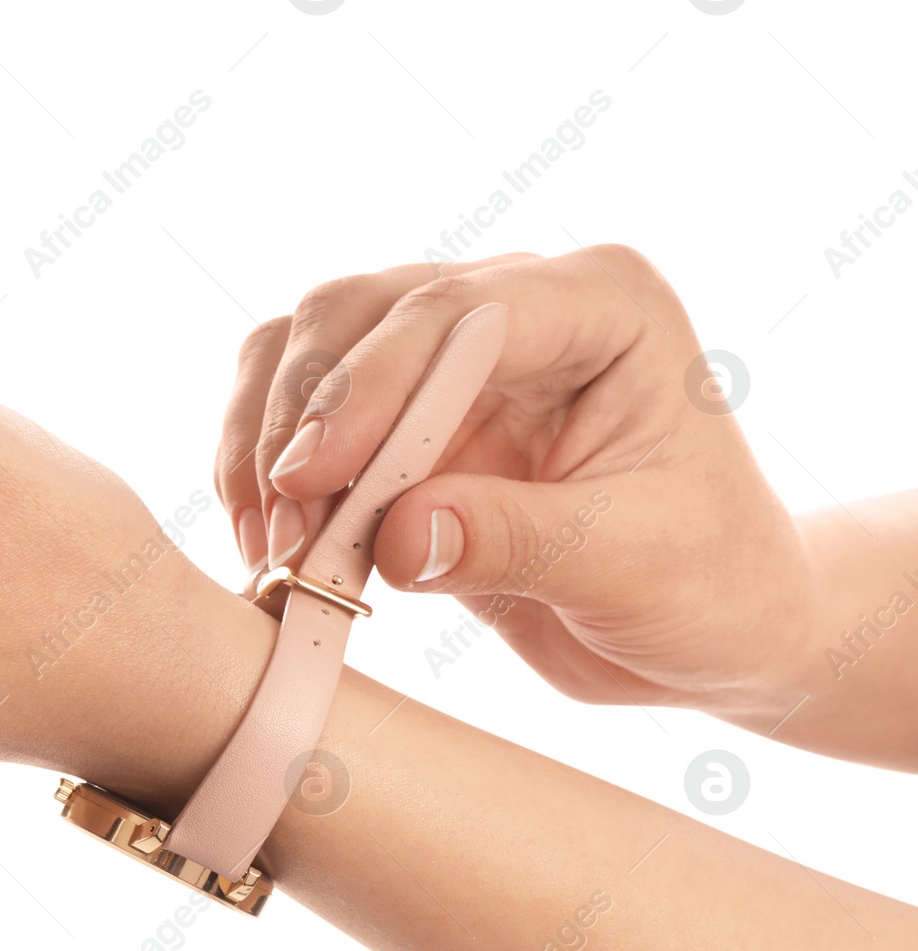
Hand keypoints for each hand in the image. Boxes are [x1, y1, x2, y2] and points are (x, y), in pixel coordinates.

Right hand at [216, 246, 815, 717]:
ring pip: (303, 350)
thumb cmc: (711, 582)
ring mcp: (444, 359)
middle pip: (355, 314)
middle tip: (286, 539)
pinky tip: (270, 547)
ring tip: (271, 550)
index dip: (368, 385)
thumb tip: (394, 539)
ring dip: (262, 446)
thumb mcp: (637, 567)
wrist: (706, 626)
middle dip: (301, 423)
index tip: (310, 478)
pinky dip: (259, 473)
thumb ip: (519, 541)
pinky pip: (294, 414)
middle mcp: (512, 307)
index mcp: (601, 305)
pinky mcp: (396, 420)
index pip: (456, 312)